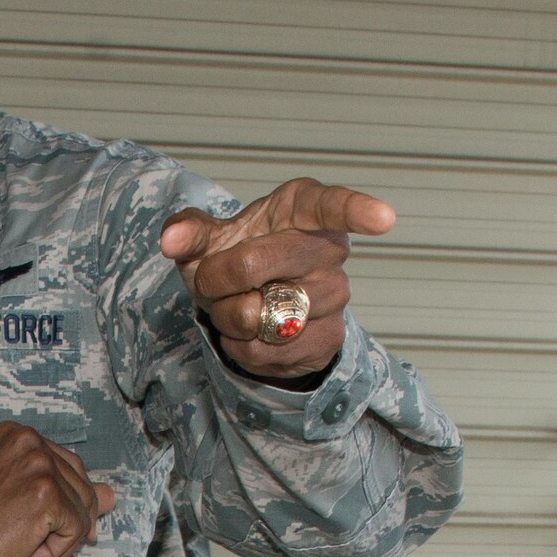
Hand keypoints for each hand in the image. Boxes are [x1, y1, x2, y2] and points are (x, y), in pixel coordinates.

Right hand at [0, 421, 115, 556]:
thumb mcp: (19, 500)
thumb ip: (66, 491)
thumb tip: (113, 497)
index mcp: (16, 433)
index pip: (68, 468)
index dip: (62, 504)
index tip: (35, 528)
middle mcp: (30, 440)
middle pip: (82, 487)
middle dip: (63, 524)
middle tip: (24, 544)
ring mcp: (40, 465)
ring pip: (84, 511)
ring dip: (58, 541)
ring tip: (20, 550)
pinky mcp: (48, 495)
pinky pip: (77, 531)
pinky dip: (55, 554)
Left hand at [159, 177, 394, 378]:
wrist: (246, 306)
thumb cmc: (231, 257)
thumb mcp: (205, 239)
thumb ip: (187, 231)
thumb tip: (172, 239)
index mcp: (302, 208)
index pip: (333, 206)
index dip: (357, 211)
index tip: (384, 219)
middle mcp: (328, 249)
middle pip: (256, 264)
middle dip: (216, 277)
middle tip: (214, 279)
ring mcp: (334, 294)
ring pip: (258, 314)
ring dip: (228, 316)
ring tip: (238, 303)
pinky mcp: (328, 337)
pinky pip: (267, 350)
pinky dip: (241, 346)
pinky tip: (252, 331)